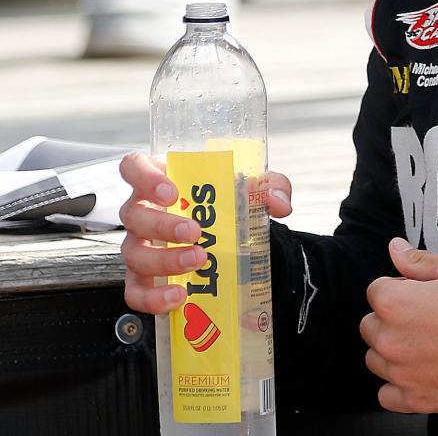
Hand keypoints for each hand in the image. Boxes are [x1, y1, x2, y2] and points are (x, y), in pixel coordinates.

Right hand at [118, 150, 292, 314]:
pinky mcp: (142, 278)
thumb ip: (268, 186)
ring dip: (164, 260)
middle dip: (163, 225)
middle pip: (134, 214)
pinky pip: (135, 291)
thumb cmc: (226, 203)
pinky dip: (153, 297)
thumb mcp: (250, 187)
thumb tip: (277, 202)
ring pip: (134, 253)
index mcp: (161, 179)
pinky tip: (179, 295)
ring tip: (197, 261)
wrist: (231, 237)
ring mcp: (139, 245)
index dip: (144, 177)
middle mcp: (143, 210)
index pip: (133, 166)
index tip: (171, 193)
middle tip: (195, 233)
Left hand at [360, 237, 437, 413]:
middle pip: (370, 325)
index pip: (376, 290)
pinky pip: (387, 394)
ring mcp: (402, 374)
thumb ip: (418, 261)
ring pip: (376, 359)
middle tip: (425, 316)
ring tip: (425, 343)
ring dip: (392, 350)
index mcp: (395, 303)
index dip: (399, 286)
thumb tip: (394, 248)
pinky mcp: (417, 400)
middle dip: (390, 317)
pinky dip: (398, 384)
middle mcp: (390, 340)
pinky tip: (420, 371)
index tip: (421, 291)